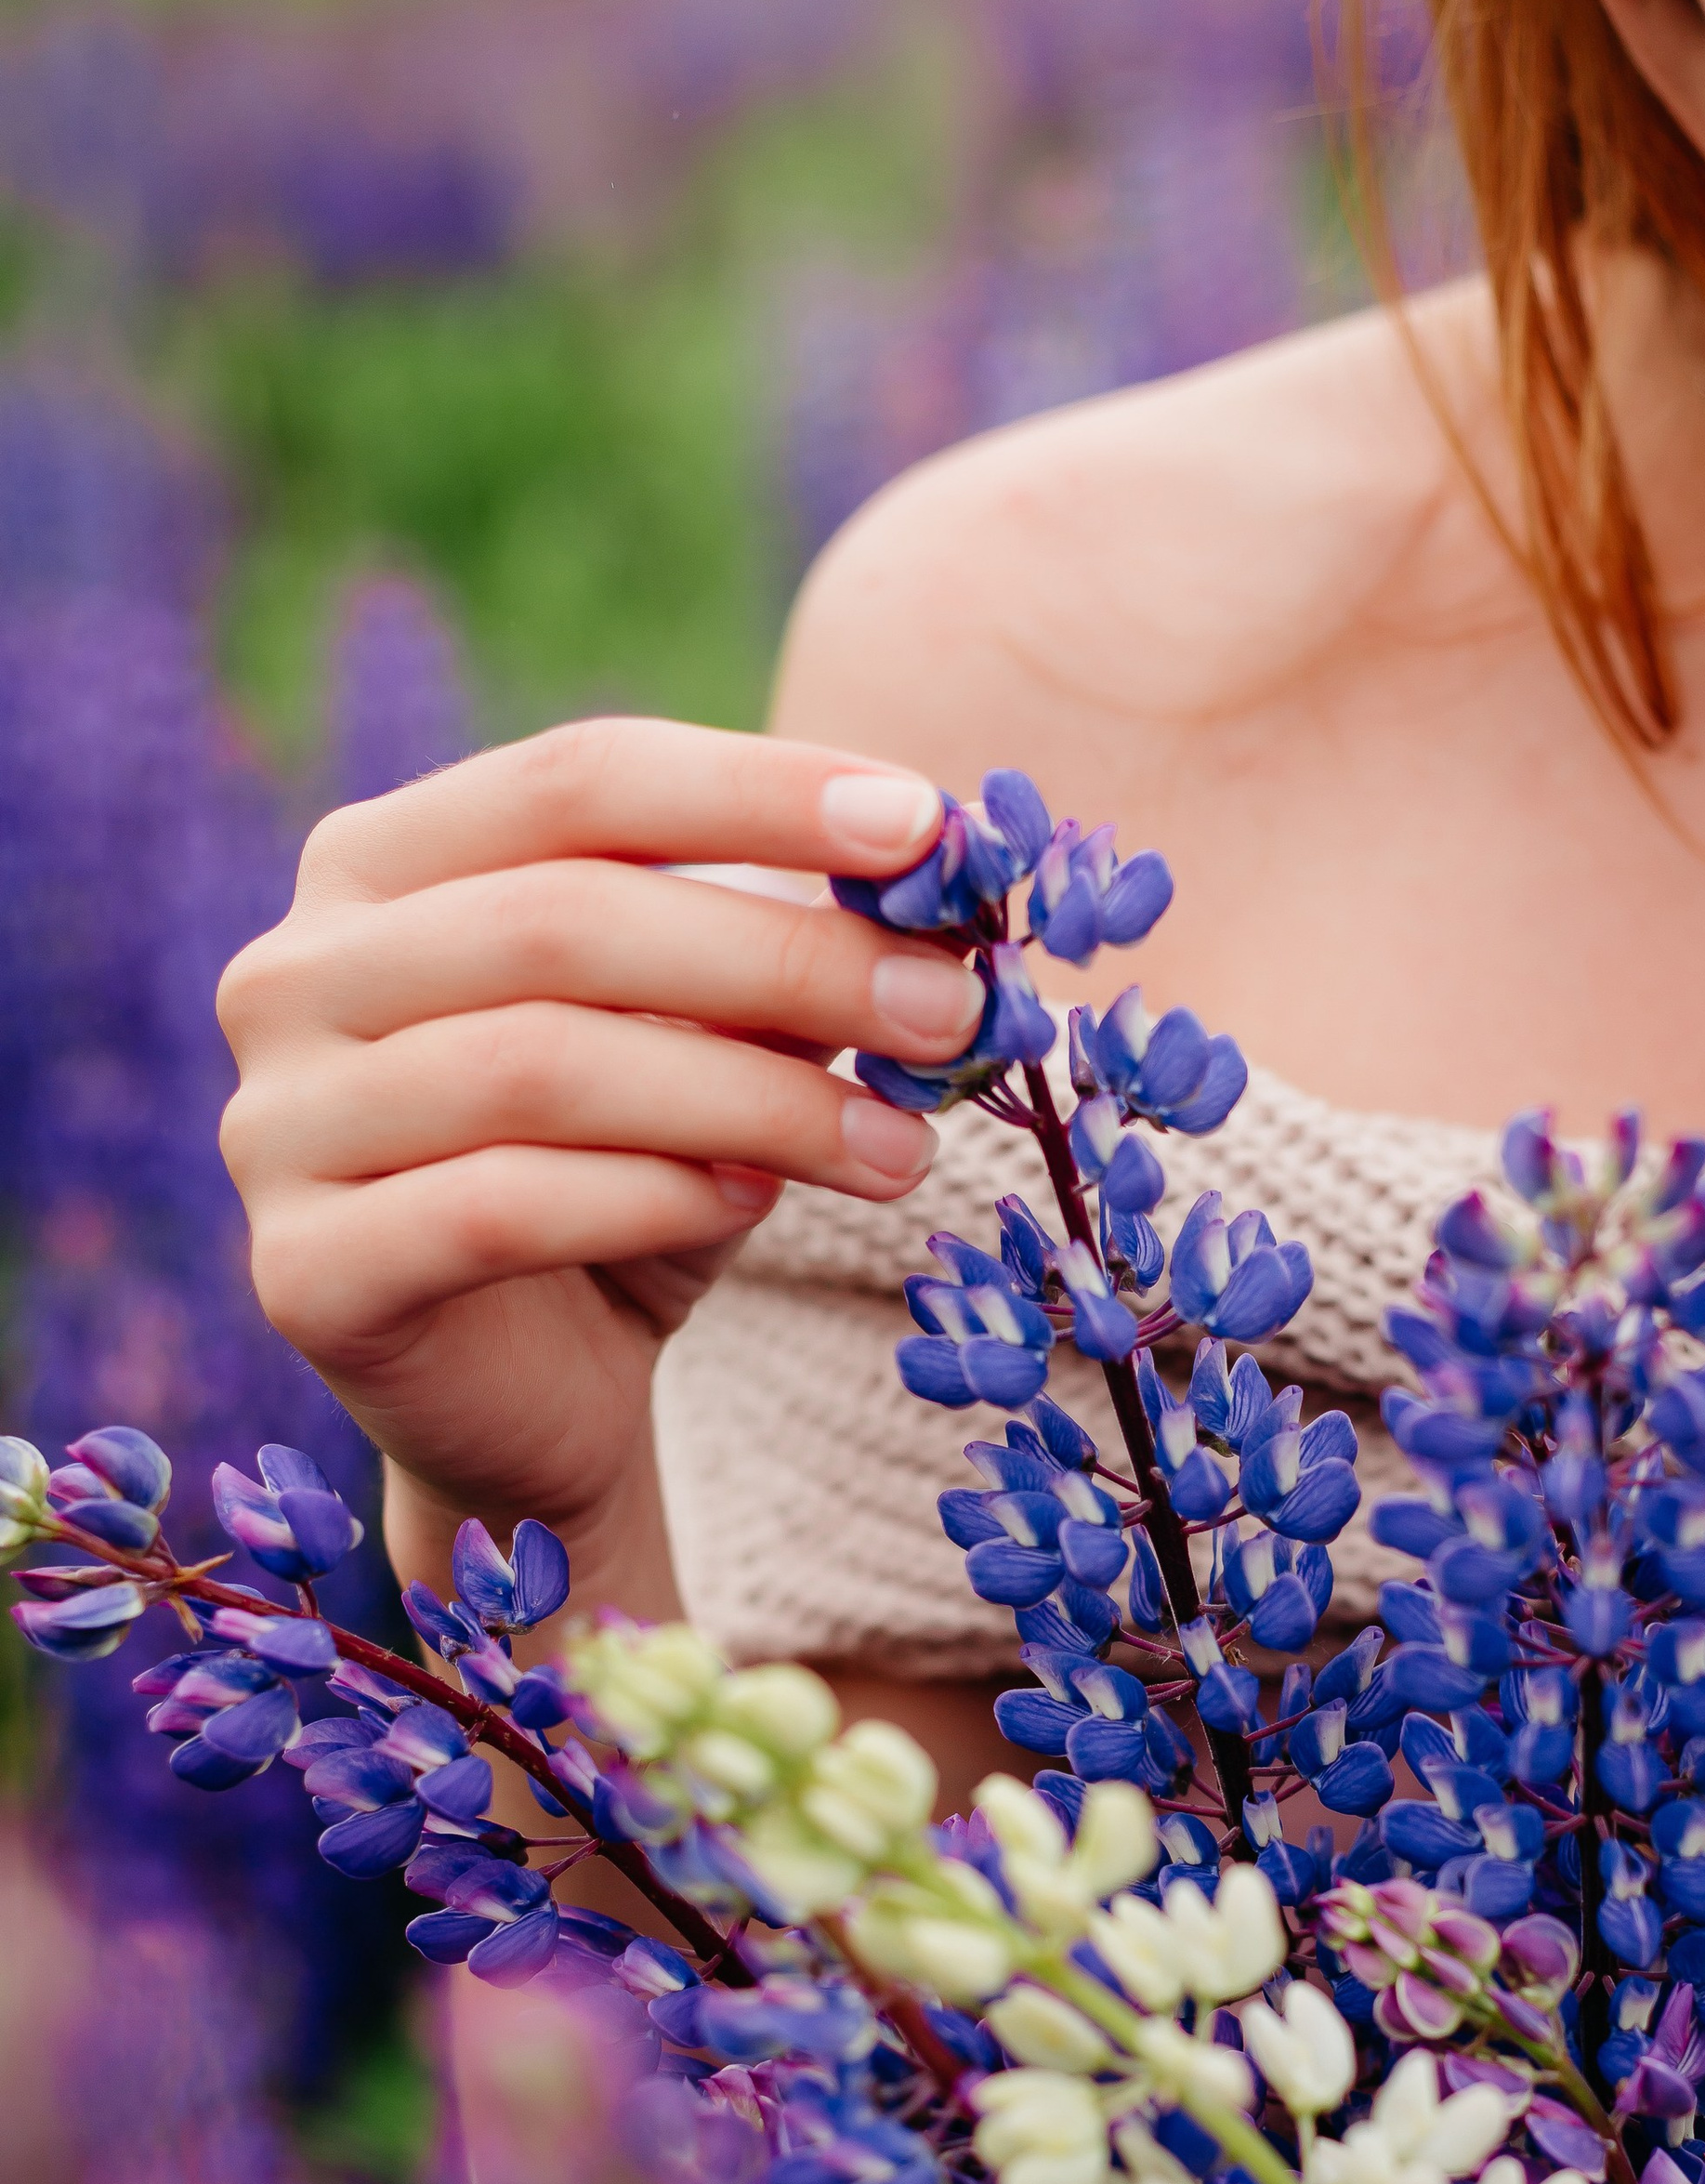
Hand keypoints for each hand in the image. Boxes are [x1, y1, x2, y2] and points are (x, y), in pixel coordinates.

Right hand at [218, 719, 972, 1607]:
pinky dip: (648, 1196)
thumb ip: (778, 959)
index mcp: (377, 866)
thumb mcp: (713, 1049)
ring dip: (753, 1100)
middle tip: (951, 1012)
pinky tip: (756, 1205)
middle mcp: (291, 973)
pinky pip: (496, 1208)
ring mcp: (274, 1123)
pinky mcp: (304, 1271)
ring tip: (901, 1146)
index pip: (579, 780)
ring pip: (540, 1067)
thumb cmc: (627, 1183)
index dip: (759, 791)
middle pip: (565, 919)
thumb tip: (937, 876)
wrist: (530, 1404)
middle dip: (787, 962)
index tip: (929, 825)